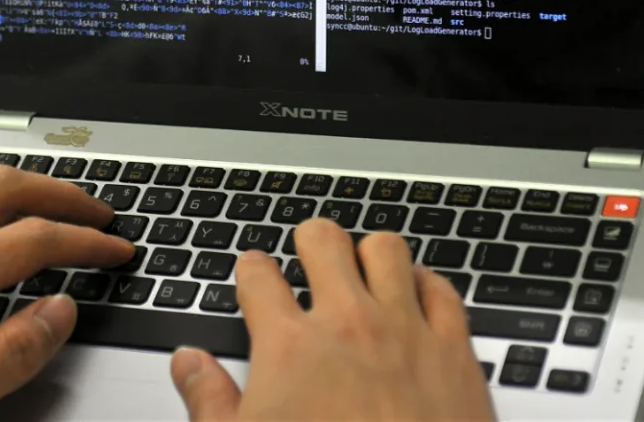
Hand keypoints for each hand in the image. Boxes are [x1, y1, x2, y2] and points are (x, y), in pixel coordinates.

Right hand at [171, 221, 495, 421]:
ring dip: (370, 253)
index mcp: (289, 347)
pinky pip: (443, 291)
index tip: (254, 273)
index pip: (259, 277)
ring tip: (363, 266)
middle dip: (310, 241)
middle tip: (309, 253)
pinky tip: (417, 294)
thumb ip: (209, 402)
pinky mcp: (455, 353)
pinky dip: (427, 284)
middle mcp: (348, 324)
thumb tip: (188, 364)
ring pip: (386, 249)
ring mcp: (406, 332)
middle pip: (323, 241)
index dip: (251, 270)